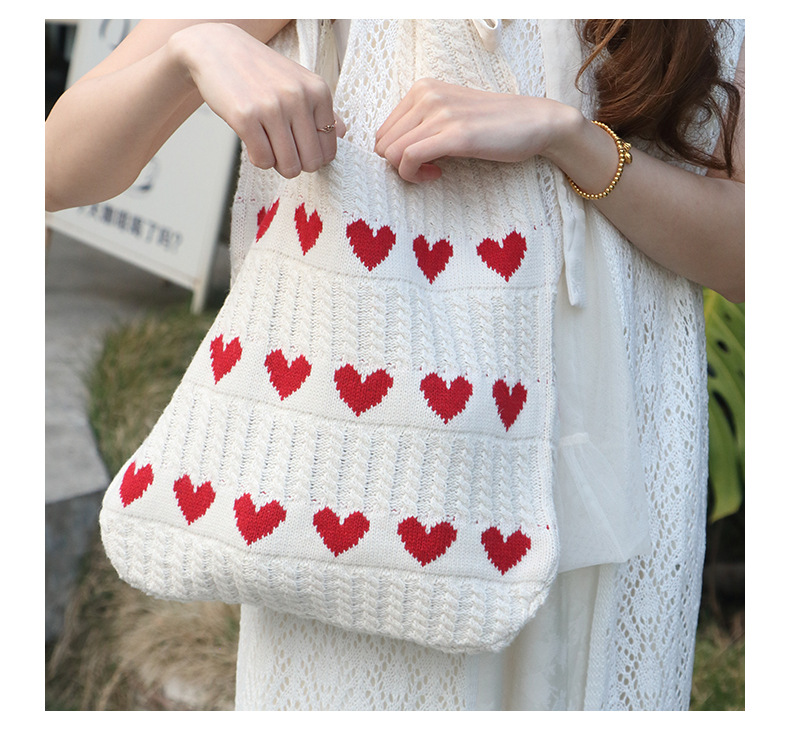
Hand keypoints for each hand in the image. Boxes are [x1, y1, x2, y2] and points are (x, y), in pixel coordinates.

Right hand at [171, 22, 345, 177]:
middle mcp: (298, 98)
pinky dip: (258, 160)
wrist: (218, 49)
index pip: (328, 149)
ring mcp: (272, 107)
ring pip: (288, 165)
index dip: (313, 157)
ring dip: (277, 164)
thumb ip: (324, 110)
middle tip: (283, 153)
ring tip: (268, 146)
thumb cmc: (262, 73)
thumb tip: (344, 134)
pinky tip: (253, 143)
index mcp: (318, 91)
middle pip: (311, 162)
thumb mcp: (300, 83)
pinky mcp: (246, 117)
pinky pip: (263, 160)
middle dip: (297, 165)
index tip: (299, 149)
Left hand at [374, 78, 579, 182]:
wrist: (535, 121)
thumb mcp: (450, 114)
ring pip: (393, 152)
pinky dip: (414, 175)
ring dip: (407, 173)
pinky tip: (435, 175)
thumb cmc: (493, 124)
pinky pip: (409, 159)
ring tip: (431, 173)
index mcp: (423, 88)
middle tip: (425, 171)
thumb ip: (421, 124)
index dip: (394, 154)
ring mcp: (440, 113)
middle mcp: (427, 95)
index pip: (383, 130)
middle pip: (384, 143)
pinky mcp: (454, 135)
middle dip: (398, 165)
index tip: (417, 162)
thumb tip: (390, 152)